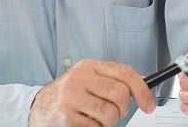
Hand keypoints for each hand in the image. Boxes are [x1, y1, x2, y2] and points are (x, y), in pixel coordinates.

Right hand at [28, 59, 154, 126]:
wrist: (38, 107)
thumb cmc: (68, 94)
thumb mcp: (89, 79)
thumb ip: (112, 79)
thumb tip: (144, 82)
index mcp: (88, 66)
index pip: (125, 73)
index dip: (142, 90)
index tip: (149, 105)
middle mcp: (79, 78)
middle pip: (120, 95)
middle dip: (123, 109)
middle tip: (115, 113)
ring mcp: (70, 98)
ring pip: (110, 114)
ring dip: (108, 122)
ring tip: (96, 118)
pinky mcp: (65, 117)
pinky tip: (84, 123)